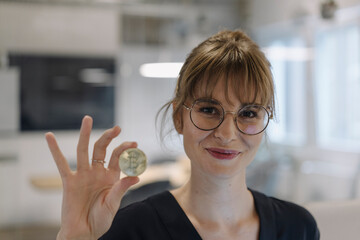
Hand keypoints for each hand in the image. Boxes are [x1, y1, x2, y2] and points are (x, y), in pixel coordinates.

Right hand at [45, 116, 138, 239]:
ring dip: (85, 134)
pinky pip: (60, 163)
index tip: (134, 144)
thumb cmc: (101, 220)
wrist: (84, 232)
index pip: (118, 157)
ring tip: (87, 119)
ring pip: (83, 150)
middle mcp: (97, 172)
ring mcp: (83, 175)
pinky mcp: (69, 181)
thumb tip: (137, 176)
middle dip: (109, 137)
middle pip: (101, 149)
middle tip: (117, 127)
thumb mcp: (113, 204)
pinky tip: (49, 136)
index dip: (125, 150)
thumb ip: (121, 189)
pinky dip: (54, 150)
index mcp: (111, 176)